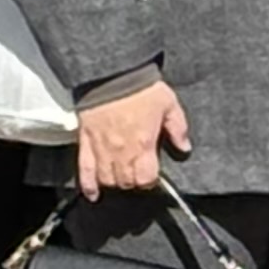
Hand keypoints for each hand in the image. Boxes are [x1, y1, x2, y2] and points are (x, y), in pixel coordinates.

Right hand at [75, 79, 190, 199]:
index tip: (153, 174)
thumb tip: (185, 147)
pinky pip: (84, 171)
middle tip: (138, 173)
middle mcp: (121, 151)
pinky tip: (93, 194)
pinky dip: (88, 185)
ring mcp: (101, 149)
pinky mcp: (85, 143)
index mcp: (142, 144)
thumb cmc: (140, 87)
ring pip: (106, 180)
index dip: (151, 180)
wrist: (112, 73)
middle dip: (134, 181)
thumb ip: (178, 129)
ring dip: (115, 182)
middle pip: (126, 182)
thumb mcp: (169, 104)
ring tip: (121, 177)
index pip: (146, 178)